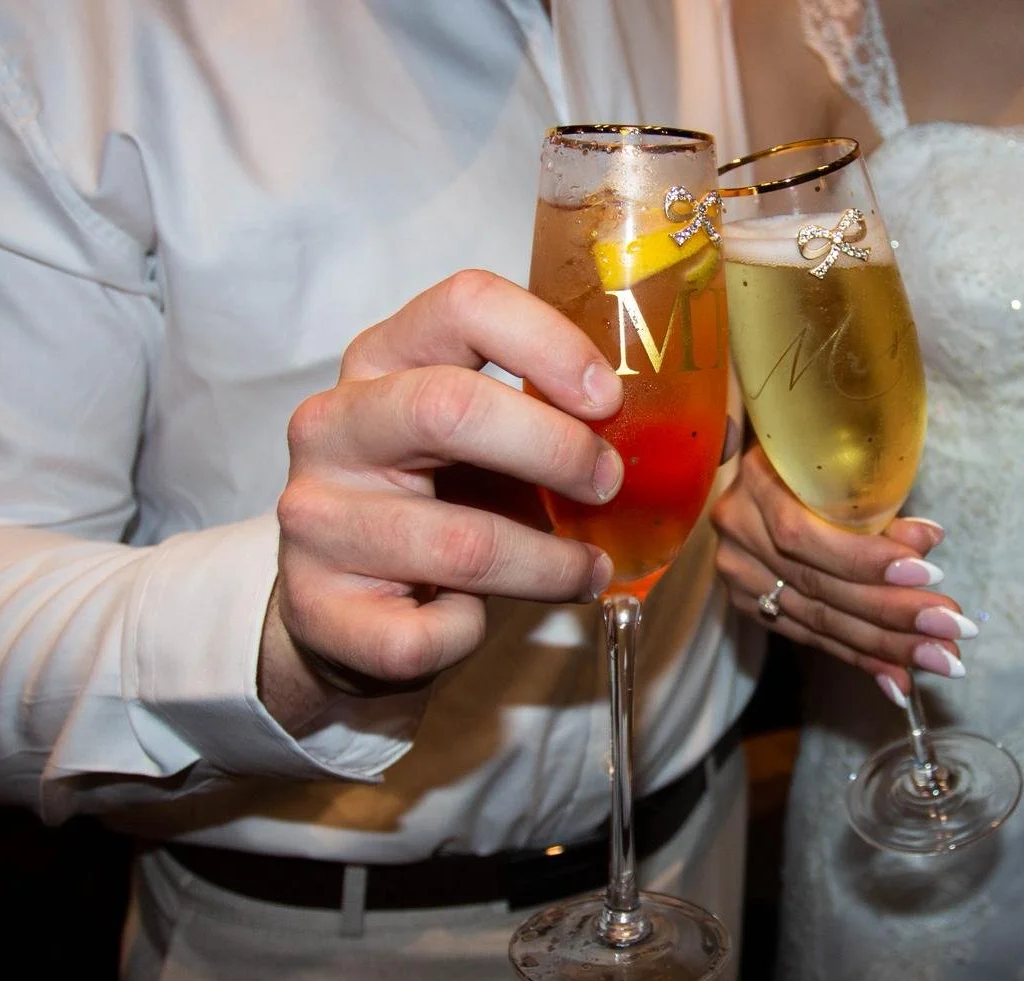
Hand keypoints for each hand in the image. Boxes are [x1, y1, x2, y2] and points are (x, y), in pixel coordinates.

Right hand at [265, 270, 622, 716]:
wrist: (347, 608)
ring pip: (459, 541)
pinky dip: (471, 633)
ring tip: (586, 571)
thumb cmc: (445, 505)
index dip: (548, 343)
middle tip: (610, 484)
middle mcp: (335, 423)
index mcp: (386, 358)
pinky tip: (473, 617)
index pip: (463, 304)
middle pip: (449, 407)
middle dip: (556, 450)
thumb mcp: (491, 441)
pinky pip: (425, 631)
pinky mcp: (316, 607)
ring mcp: (314, 516)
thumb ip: (565, 419)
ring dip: (548, 565)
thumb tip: (710, 433)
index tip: (608, 397)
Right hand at [710, 443, 969, 701]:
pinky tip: (897, 678)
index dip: (867, 560)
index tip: (930, 575)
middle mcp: (740, 532)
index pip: (804, 535)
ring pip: (820, 619)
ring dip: (886, 645)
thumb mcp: (845, 472)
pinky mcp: (751, 604)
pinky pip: (812, 637)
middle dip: (893, 613)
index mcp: (757, 483)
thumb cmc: (818, 465)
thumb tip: (928, 541)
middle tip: (951, 629)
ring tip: (939, 657)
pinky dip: (859, 658)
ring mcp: (741, 573)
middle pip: (819, 585)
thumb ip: (879, 508)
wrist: (768, 478)